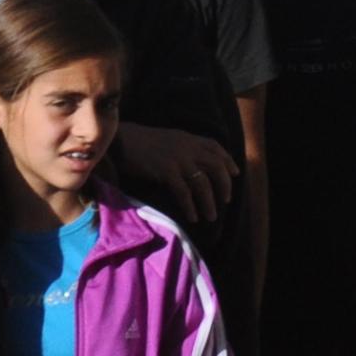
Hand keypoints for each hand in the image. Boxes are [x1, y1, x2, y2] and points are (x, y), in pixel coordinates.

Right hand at [111, 124, 236, 226]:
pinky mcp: (166, 171)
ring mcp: (178, 159)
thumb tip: (196, 163)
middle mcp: (187, 147)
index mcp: (188, 138)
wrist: (120, 141)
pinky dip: (190, 206)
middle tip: (226, 200)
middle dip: (224, 185)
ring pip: (202, 182)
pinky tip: (193, 217)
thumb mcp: (169, 139)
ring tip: (211, 216)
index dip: (228, 161)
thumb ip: (184, 147)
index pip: (215, 148)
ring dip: (209, 202)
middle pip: (215, 166)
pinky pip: (184, 192)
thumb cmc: (141, 142)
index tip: (235, 173)